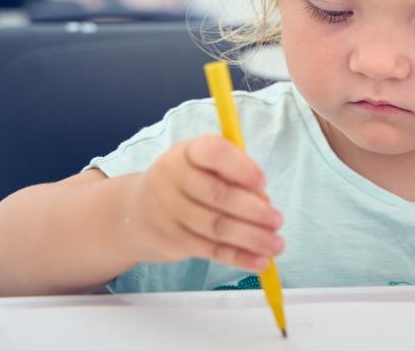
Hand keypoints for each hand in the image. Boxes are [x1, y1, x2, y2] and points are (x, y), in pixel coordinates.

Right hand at [122, 134, 283, 271]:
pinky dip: (239, 258)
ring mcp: (169, 211)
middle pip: (218, 195)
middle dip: (254, 210)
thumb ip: (233, 176)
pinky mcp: (172, 240)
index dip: (241, 168)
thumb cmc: (186, 181)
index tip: (263, 183)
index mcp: (187, 152)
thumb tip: (264, 202)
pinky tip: (260, 262)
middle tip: (278, 220)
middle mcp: (173, 178)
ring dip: (252, 238)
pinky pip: (211, 251)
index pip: (213, 152)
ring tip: (277, 245)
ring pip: (217, 227)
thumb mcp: (203, 165)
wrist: (137, 212)